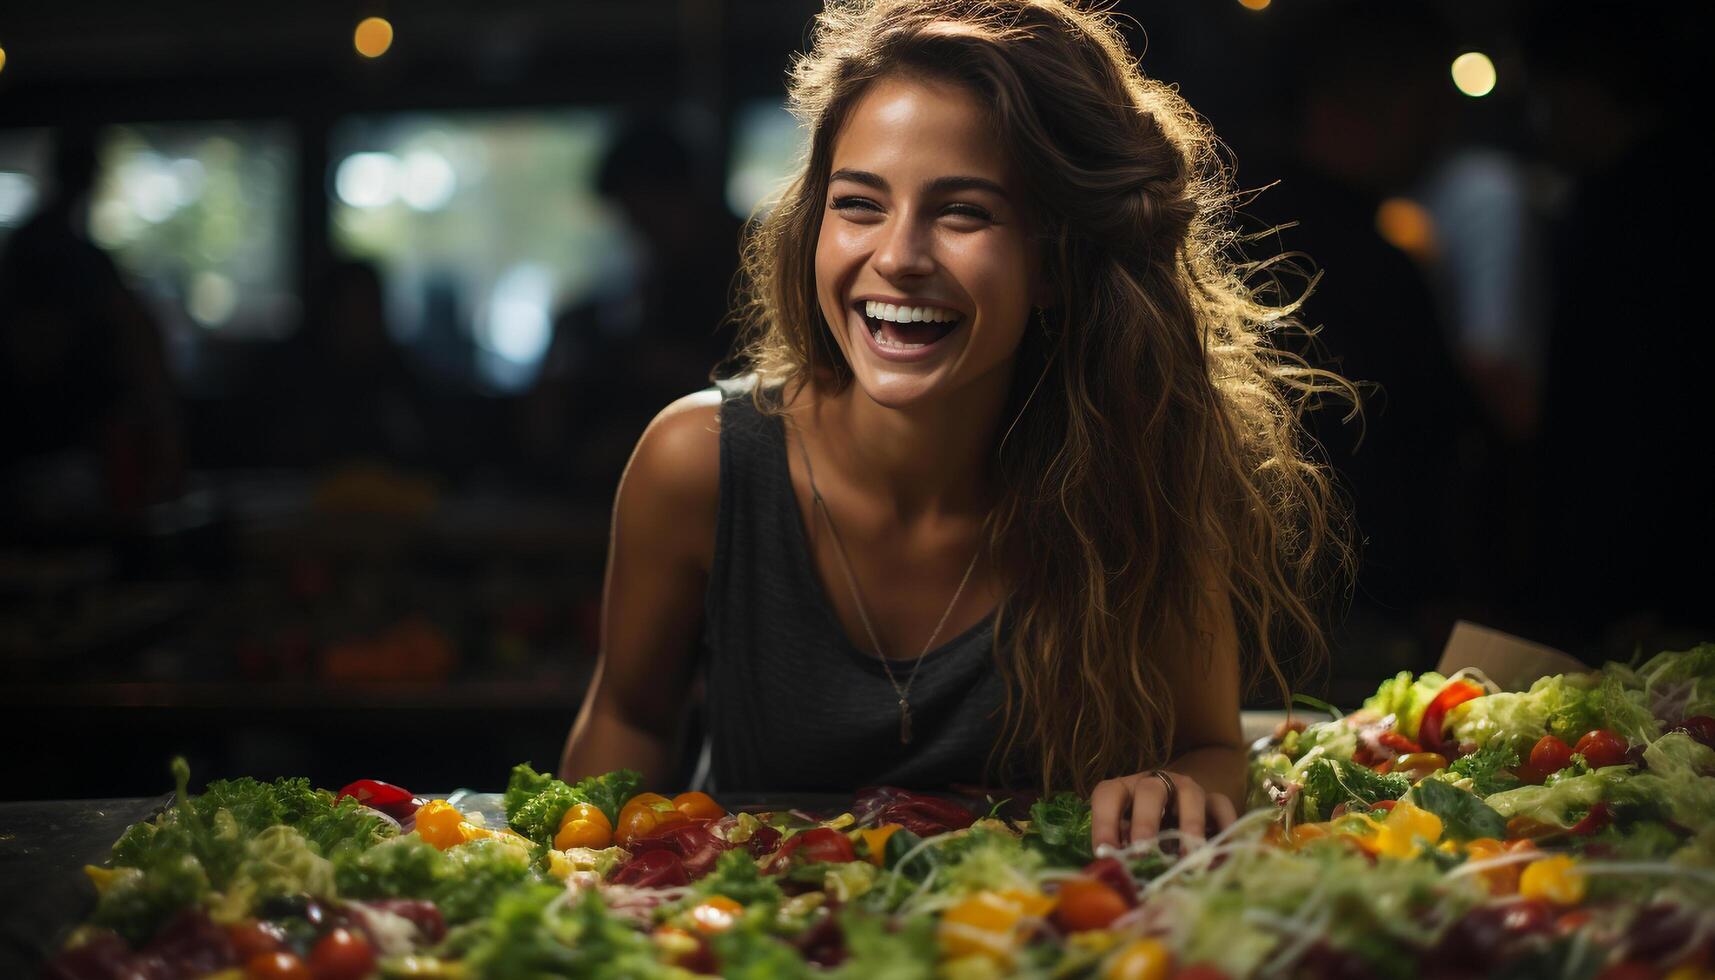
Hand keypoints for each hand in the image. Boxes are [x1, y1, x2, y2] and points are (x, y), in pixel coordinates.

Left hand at [1090, 770, 1237, 849]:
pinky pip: (1222, 806)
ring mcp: (1187, 788)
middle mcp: (1156, 783)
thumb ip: (1120, 852)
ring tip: (1188, 856)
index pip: (1108, 794)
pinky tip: (1223, 851)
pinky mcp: (1214, 799)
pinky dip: (1225, 826)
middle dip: (1145, 821)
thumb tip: (1110, 882)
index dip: (1104, 821)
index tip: (1104, 851)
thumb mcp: (1127, 835)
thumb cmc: (1143, 830)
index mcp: (1126, 790)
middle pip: (1150, 790)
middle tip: (1143, 851)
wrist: (1177, 804)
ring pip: (1190, 793)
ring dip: (1189, 823)